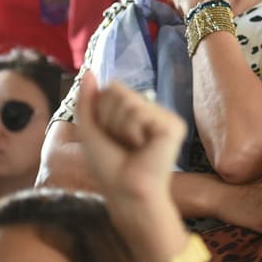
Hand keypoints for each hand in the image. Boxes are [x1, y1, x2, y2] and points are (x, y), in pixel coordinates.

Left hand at [74, 75, 182, 204]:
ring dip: (120, 128)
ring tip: (132, 146)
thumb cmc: (109, 165)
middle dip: (109, 119)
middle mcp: (154, 111)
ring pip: (129, 103)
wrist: (125, 189)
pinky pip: (142, 114)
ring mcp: (166, 118)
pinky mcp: (174, 126)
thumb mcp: (90, 129)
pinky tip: (144, 146)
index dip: (102, 111)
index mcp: (138, 111)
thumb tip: (88, 71)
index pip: (113, 88)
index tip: (109, 135)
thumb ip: (87, 100)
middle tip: (121, 142)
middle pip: (119, 92)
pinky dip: (133, 132)